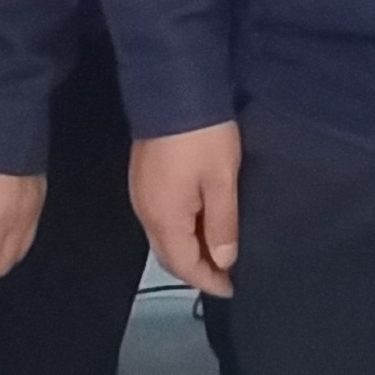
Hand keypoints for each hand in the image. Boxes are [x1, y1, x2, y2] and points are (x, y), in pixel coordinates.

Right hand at [131, 123, 244, 299]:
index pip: (184, 266)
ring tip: (219, 249)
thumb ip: (221, 225)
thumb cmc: (203, 137)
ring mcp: (141, 194)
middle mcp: (145, 212)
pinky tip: (200, 222)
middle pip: (170, 255)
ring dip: (189, 249)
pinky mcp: (143, 178)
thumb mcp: (222, 181)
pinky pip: (161, 218)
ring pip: (164, 237)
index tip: (232, 288)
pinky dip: (181, 229)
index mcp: (164, 218)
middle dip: (197, 269)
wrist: (172, 86)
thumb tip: (222, 261)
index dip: (209, 281)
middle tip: (227, 273)